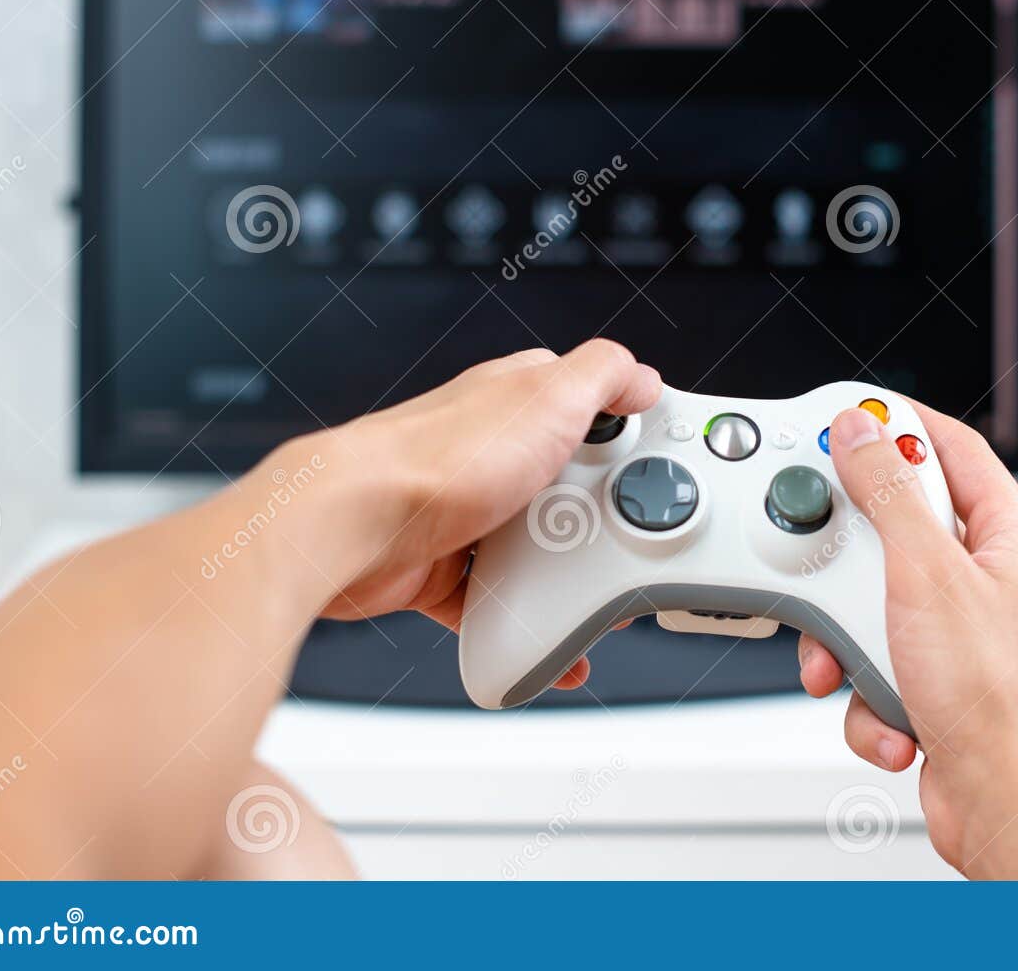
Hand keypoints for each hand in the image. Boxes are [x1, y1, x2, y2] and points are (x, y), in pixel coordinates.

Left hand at [263, 340, 658, 688]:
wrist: (357, 529)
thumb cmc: (437, 459)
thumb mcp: (548, 392)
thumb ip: (603, 374)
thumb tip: (641, 372)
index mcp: (519, 401)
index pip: (594, 408)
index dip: (632, 438)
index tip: (660, 469)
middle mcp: (492, 450)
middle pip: (573, 485)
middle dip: (605, 520)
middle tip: (629, 542)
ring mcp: (468, 509)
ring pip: (537, 546)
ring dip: (567, 576)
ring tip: (593, 597)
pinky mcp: (445, 563)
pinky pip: (498, 598)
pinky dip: (526, 622)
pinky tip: (551, 644)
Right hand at [797, 402, 1017, 878]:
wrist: (1006, 806)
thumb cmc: (998, 701)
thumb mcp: (926, 573)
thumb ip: (886, 493)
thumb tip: (858, 431)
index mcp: (1009, 536)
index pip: (951, 448)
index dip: (894, 427)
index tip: (842, 421)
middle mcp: (989, 579)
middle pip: (896, 529)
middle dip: (850, 561)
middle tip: (826, 561)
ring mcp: (959, 633)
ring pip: (873, 603)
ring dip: (848, 639)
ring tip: (855, 661)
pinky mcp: (931, 681)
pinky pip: (874, 662)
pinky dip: (866, 691)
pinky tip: (891, 713)